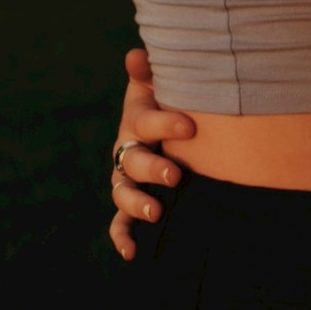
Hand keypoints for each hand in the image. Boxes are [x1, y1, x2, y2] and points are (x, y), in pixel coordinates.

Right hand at [108, 49, 194, 260]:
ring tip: (157, 212)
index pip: (147, 122)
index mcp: (137, 119)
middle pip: (133, 160)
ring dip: (137, 203)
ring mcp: (127, 176)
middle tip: (176, 175)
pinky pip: (119, 221)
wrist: (171, 119)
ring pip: (123, 192)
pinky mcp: (130, 200)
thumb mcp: (162, 81)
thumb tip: (136, 55)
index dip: (166, 124)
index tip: (191, 127)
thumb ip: (150, 71)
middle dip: (153, 169)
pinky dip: (122, 237)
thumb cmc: (171, 96)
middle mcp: (127, 148)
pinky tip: (132, 254)